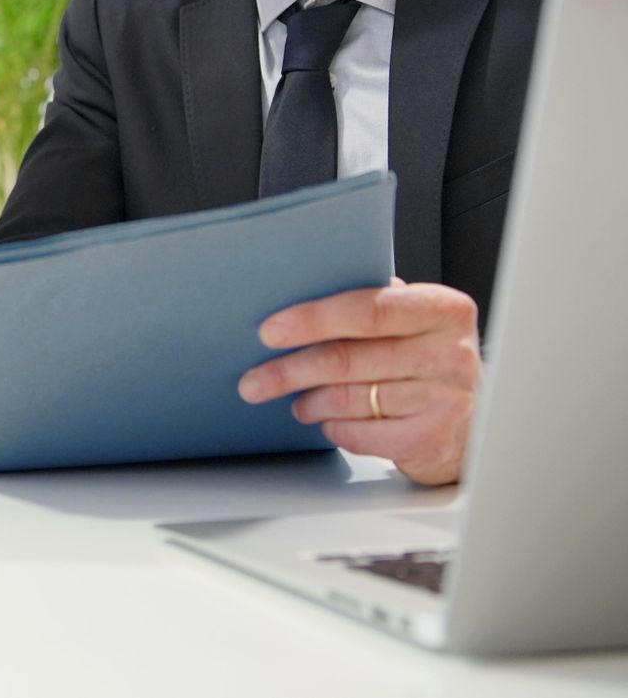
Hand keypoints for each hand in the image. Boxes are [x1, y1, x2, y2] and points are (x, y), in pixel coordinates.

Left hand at [239, 279, 480, 484]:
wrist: (476, 418)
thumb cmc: (428, 360)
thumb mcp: (413, 322)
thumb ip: (372, 305)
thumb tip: (297, 294)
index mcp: (442, 309)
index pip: (368, 309)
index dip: (313, 320)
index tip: (270, 330)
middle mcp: (450, 352)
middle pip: (348, 359)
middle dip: (291, 370)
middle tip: (255, 379)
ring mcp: (446, 398)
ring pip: (350, 398)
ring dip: (310, 402)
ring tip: (295, 401)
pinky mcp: (434, 438)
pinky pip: (363, 433)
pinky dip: (335, 428)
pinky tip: (327, 421)